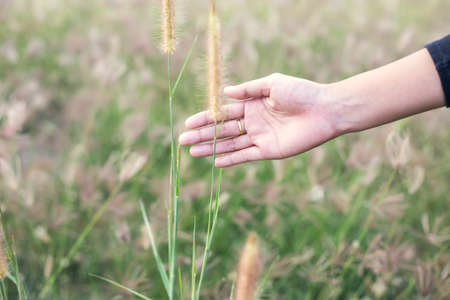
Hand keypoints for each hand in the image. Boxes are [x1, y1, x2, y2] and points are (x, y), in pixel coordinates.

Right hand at [179, 73, 339, 166]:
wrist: (324, 109)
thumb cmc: (301, 92)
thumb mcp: (272, 84)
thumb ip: (248, 90)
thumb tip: (224, 93)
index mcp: (252, 105)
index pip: (223, 114)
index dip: (205, 118)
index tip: (187, 123)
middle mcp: (253, 122)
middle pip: (222, 131)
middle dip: (202, 135)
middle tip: (182, 141)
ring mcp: (260, 138)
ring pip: (230, 144)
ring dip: (212, 148)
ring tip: (192, 152)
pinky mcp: (269, 151)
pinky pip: (246, 156)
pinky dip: (231, 159)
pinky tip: (216, 162)